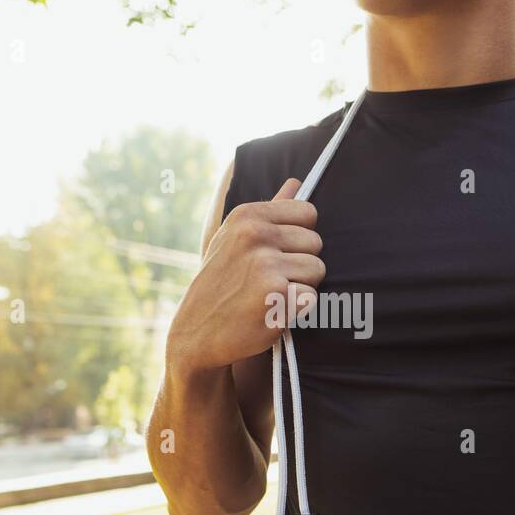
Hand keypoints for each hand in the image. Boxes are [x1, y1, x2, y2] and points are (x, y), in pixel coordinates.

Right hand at [167, 178, 325, 374]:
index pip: (308, 213)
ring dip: (300, 287)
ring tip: (270, 295)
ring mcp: (265, 266)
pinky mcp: (275, 298)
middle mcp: (255, 236)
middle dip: (301, 264)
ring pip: (317, 271)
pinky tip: (271, 312)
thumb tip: (297, 182)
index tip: (279, 252)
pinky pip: (312, 298)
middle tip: (270, 280)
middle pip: (316, 244)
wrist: (196, 332)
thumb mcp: (234, 239)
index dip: (300, 236)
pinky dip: (297, 310)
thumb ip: (270, 210)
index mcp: (247, 216)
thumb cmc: (221, 283)